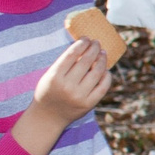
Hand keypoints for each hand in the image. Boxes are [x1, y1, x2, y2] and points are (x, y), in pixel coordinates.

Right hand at [12, 38, 111, 154]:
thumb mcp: (49, 76)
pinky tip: (105, 69)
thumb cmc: (49, 91)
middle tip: (97, 43)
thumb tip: (84, 47)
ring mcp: (79, 96)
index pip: (71, 54)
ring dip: (102, 59)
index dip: (81, 44)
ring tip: (102, 53)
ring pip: (97, 72)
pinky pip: (103, 86)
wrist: (47, 117)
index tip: (86, 38)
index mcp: (55, 77)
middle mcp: (67, 86)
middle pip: (86, 61)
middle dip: (94, 48)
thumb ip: (64, 63)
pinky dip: (106, 76)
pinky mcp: (89, 104)